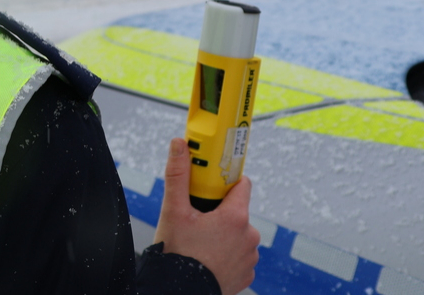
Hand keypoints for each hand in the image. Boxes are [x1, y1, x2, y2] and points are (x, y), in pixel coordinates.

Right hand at [153, 138, 259, 294]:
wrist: (179, 291)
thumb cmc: (179, 254)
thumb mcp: (174, 211)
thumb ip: (178, 175)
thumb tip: (179, 144)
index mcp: (235, 216)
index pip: (242, 184)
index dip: (225, 183)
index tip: (212, 186)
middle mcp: (249, 235)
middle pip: (237, 211)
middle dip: (220, 212)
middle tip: (197, 220)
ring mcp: (250, 257)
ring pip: (238, 234)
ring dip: (224, 235)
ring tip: (201, 243)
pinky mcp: (247, 274)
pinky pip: (239, 256)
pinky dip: (227, 255)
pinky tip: (209, 259)